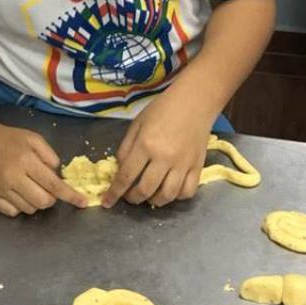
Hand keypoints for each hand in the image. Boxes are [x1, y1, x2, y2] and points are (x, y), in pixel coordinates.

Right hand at [0, 118, 87, 216]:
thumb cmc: (6, 137)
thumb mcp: (32, 138)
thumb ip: (49, 155)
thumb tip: (58, 175)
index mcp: (25, 161)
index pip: (53, 185)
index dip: (70, 195)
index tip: (83, 202)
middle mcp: (12, 177)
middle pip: (43, 202)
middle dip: (51, 198)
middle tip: (46, 187)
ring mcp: (0, 189)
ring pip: (29, 209)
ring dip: (35, 202)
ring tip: (29, 186)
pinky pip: (13, 212)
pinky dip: (20, 206)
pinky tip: (16, 192)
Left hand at [102, 87, 213, 207]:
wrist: (194, 101)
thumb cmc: (162, 109)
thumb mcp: (136, 124)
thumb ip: (126, 148)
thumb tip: (120, 170)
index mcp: (145, 145)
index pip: (126, 176)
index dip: (114, 192)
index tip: (107, 202)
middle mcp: (164, 158)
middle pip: (145, 190)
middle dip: (133, 198)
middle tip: (129, 196)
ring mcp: (183, 164)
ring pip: (167, 196)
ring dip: (154, 201)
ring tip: (148, 195)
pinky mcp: (198, 167)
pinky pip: (187, 192)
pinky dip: (176, 197)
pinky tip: (169, 190)